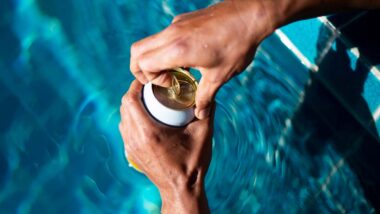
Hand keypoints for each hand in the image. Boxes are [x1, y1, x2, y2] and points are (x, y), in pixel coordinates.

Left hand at [119, 80, 213, 213]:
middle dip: (136, 92)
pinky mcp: (131, 153)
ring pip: (124, 117)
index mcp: (148, 132)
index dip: (136, 85)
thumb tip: (207, 93)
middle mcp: (134, 139)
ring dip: (133, 105)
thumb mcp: (203, 134)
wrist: (181, 189)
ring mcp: (131, 147)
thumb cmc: (192, 164)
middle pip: (125, 106)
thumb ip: (206, 111)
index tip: (149, 78)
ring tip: (150, 99)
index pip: (130, 100)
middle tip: (152, 87)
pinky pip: (126, 129)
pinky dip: (133, 118)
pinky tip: (148, 117)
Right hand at [130, 0, 277, 119]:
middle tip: (160, 80)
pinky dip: (165, 49)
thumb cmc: (237, 44)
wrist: (250, 14)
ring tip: (176, 71)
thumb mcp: (220, 76)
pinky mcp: (183, 20)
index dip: (150, 78)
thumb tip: (200, 113)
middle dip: (140, 69)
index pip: (143, 63)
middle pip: (137, 51)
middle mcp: (172, 34)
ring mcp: (176, 24)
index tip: (170, 84)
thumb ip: (205, 97)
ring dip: (154, 59)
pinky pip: (164, 36)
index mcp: (177, 49)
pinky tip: (188, 58)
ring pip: (149, 42)